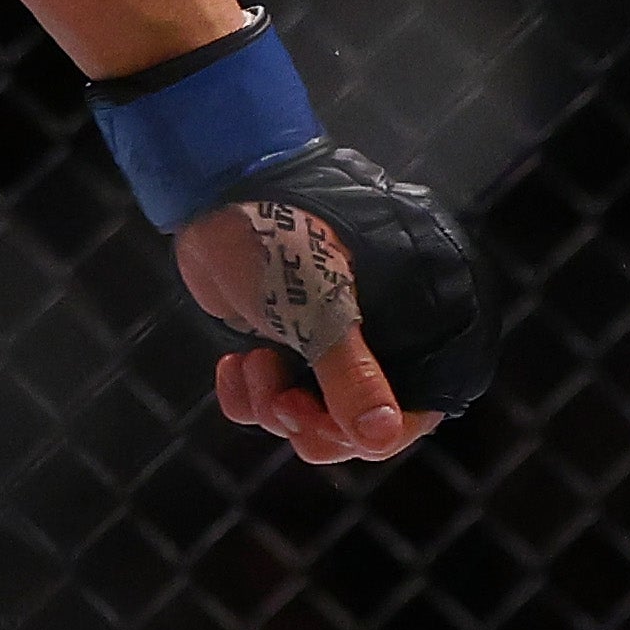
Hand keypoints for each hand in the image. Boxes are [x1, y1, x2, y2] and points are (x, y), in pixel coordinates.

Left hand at [86, 17, 494, 456]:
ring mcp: (324, 340)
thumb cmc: (282, 234)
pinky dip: (247, 395)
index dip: (375, 433)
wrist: (213, 190)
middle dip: (314, 424)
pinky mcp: (281, 340)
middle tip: (282, 407)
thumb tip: (382, 438)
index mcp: (408, 318)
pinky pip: (269, 400)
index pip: (416, 406)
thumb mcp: (320, 308)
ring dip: (273, 405)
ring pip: (310, 416)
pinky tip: (233, 365)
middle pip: (359, 424)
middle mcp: (374, 334)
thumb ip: (352, 377)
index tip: (329, 431)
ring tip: (255, 364)